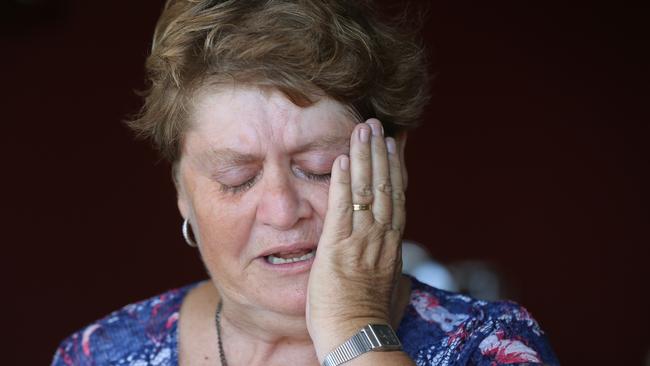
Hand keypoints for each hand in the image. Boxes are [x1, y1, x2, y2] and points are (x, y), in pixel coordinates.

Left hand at [306, 119, 405, 359]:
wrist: (358, 336)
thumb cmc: (366, 316)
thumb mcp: (383, 283)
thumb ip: (384, 261)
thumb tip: (388, 255)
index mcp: (391, 243)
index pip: (396, 196)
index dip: (395, 167)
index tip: (394, 144)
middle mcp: (381, 236)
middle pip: (384, 186)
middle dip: (379, 153)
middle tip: (375, 125)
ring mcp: (361, 240)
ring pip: (366, 190)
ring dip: (364, 157)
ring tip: (362, 130)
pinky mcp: (338, 247)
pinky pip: (342, 207)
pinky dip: (343, 181)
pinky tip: (342, 159)